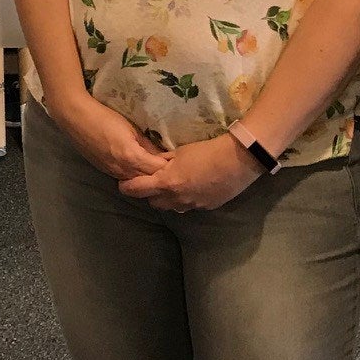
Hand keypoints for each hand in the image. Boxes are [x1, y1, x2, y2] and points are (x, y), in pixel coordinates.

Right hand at [53, 93, 166, 181]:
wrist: (75, 118)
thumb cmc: (104, 117)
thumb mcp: (130, 127)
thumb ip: (146, 143)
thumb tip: (161, 154)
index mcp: (131, 157)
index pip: (157, 170)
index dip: (170, 168)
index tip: (180, 163)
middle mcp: (122, 169)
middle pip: (147, 181)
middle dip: (160, 177)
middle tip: (172, 171)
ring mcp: (112, 172)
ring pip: (135, 182)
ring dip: (147, 179)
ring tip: (158, 171)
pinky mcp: (105, 171)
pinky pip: (124, 178)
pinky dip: (134, 176)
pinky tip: (140, 169)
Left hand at [118, 133, 260, 211]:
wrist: (237, 161)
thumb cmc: (206, 151)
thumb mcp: (180, 152)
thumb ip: (164, 161)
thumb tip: (155, 163)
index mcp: (166, 183)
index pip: (138, 190)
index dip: (128, 187)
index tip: (123, 184)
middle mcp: (176, 199)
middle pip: (154, 202)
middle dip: (150, 194)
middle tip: (153, 181)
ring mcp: (192, 205)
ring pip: (172, 207)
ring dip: (169, 198)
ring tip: (175, 185)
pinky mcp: (206, 208)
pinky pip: (190, 206)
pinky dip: (187, 198)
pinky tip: (195, 187)